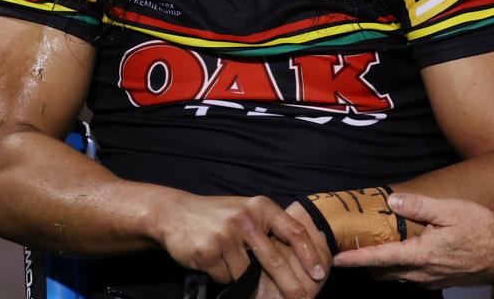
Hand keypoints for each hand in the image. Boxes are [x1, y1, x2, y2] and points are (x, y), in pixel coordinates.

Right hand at [153, 193, 324, 297]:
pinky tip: (212, 259)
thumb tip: (301, 259)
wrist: (174, 214)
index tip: (319, 273)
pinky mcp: (208, 252)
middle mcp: (245, 219)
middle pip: (275, 260)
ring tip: (226, 257)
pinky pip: (225, 277)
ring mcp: (225, 236)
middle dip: (291, 284)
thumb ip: (269, 229)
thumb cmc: (218, 216)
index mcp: (261, 207)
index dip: (309, 255)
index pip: (294, 231)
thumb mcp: (247, 212)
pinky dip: (222, 275)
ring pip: (246, 273)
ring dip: (241, 276)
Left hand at [331, 192, 493, 288]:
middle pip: (383, 272)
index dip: (356, 259)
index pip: (380, 258)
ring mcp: (430, 280)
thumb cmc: (480, 230)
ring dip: (381, 266)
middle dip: (364, 263)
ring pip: (396, 276)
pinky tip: (400, 253)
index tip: (336, 259)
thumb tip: (392, 201)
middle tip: (349, 249)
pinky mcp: (438, 281)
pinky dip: (398, 267)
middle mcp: (421, 272)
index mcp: (421, 254)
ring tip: (370, 250)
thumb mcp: (451, 210)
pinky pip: (410, 277)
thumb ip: (419, 206)